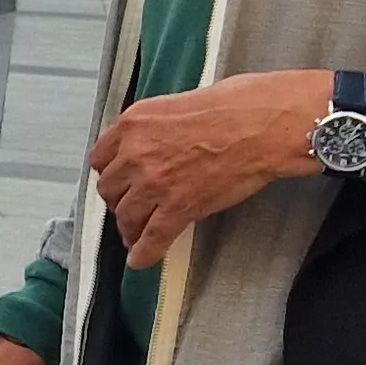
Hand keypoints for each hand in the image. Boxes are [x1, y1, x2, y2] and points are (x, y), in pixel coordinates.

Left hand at [90, 69, 337, 265]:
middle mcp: (136, 154)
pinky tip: (140, 260)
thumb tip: (155, 144)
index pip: (101, 158)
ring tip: (137, 233)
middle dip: (120, 200)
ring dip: (130, 227)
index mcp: (134, 124)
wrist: (264, 126)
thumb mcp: (178, 104)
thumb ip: (156, 129)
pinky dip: (144, 253)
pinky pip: (152, 238)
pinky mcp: (178, 207)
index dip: (112, 174)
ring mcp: (155, 183)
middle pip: (110, 189)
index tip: (119, 181)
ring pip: (127, 216)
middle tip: (132, 206)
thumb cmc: (235, 106)